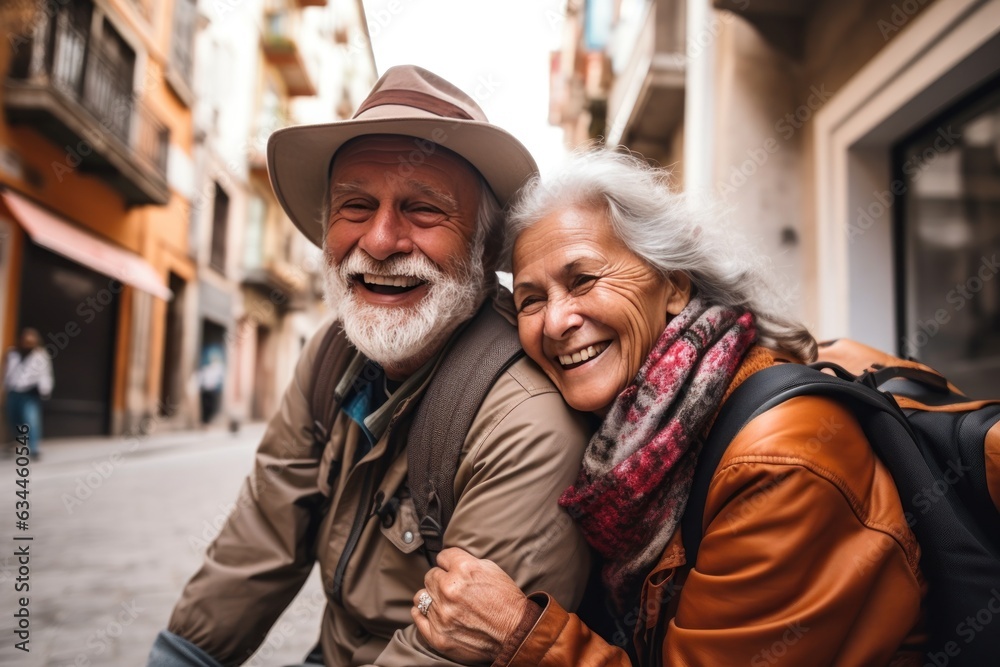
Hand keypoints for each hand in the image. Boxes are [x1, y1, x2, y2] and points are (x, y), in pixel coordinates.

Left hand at [412, 547, 528, 664]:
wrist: (515, 633)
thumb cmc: (506, 601)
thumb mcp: (491, 569)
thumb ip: (466, 562)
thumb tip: (448, 561)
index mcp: (464, 569)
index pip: (442, 556)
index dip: (449, 563)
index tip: (452, 569)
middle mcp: (449, 590)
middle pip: (430, 576)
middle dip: (440, 579)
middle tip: (453, 588)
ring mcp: (442, 614)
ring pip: (422, 596)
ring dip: (431, 597)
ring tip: (443, 602)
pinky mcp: (438, 635)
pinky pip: (418, 617)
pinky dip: (422, 613)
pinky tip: (432, 612)